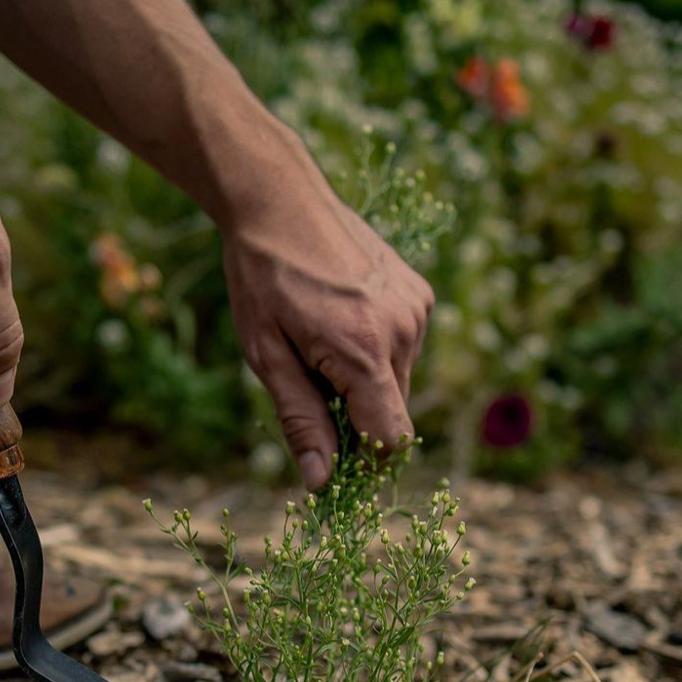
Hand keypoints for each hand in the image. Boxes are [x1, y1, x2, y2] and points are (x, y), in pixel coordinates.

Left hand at [224, 178, 432, 490]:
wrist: (279, 200)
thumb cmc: (263, 279)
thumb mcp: (266, 357)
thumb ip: (300, 420)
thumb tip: (321, 481)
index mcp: (364, 352)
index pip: (391, 439)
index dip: (365, 464)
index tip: (334, 465)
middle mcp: (404, 330)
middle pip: (394, 413)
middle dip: (356, 419)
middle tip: (307, 389)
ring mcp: (417, 307)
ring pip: (399, 380)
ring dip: (364, 384)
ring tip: (318, 345)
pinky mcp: (418, 292)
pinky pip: (403, 346)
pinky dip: (375, 352)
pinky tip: (338, 322)